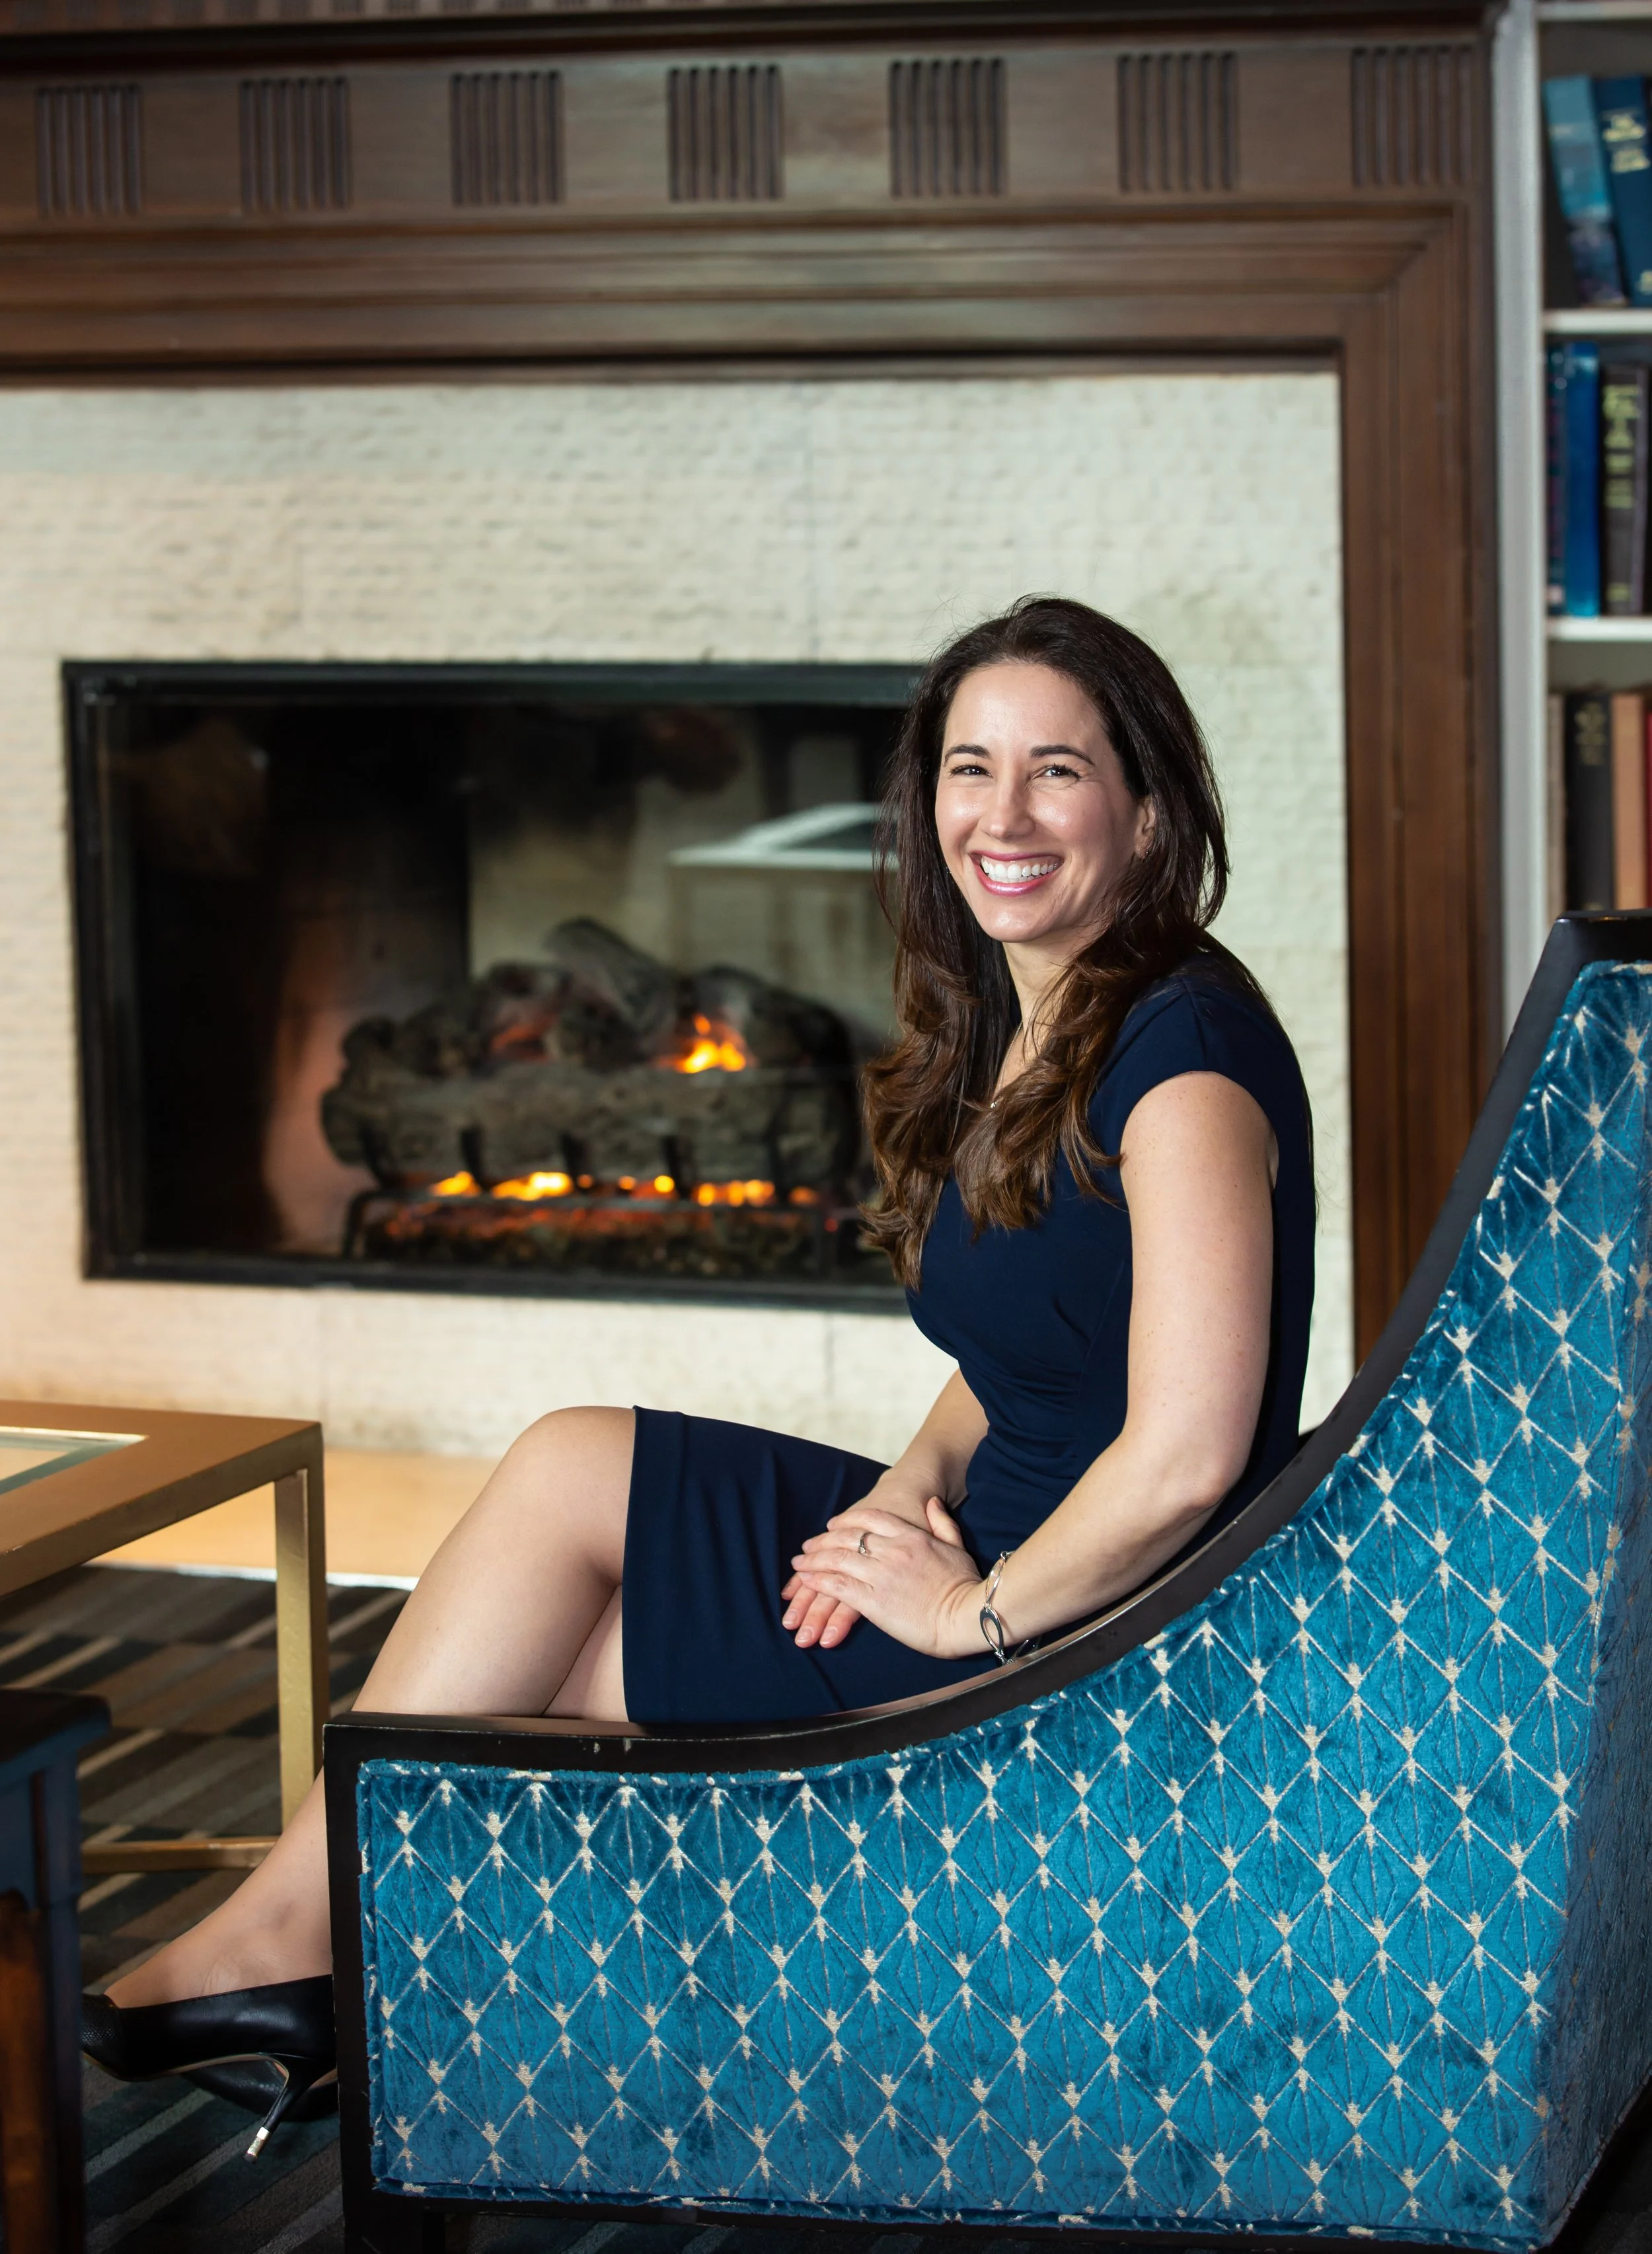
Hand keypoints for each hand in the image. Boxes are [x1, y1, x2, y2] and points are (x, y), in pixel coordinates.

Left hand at [779, 1473, 948, 1650]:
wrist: (966, 1616)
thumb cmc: (965, 1584)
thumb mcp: (956, 1545)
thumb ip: (941, 1521)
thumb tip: (932, 1502)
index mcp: (911, 1536)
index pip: (870, 1518)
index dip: (847, 1519)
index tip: (832, 1524)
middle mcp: (892, 1551)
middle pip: (847, 1537)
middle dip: (823, 1541)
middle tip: (807, 1547)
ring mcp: (882, 1575)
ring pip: (837, 1560)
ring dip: (814, 1561)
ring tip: (799, 1564)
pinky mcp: (874, 1602)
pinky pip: (838, 1586)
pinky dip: (819, 1581)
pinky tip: (807, 1581)